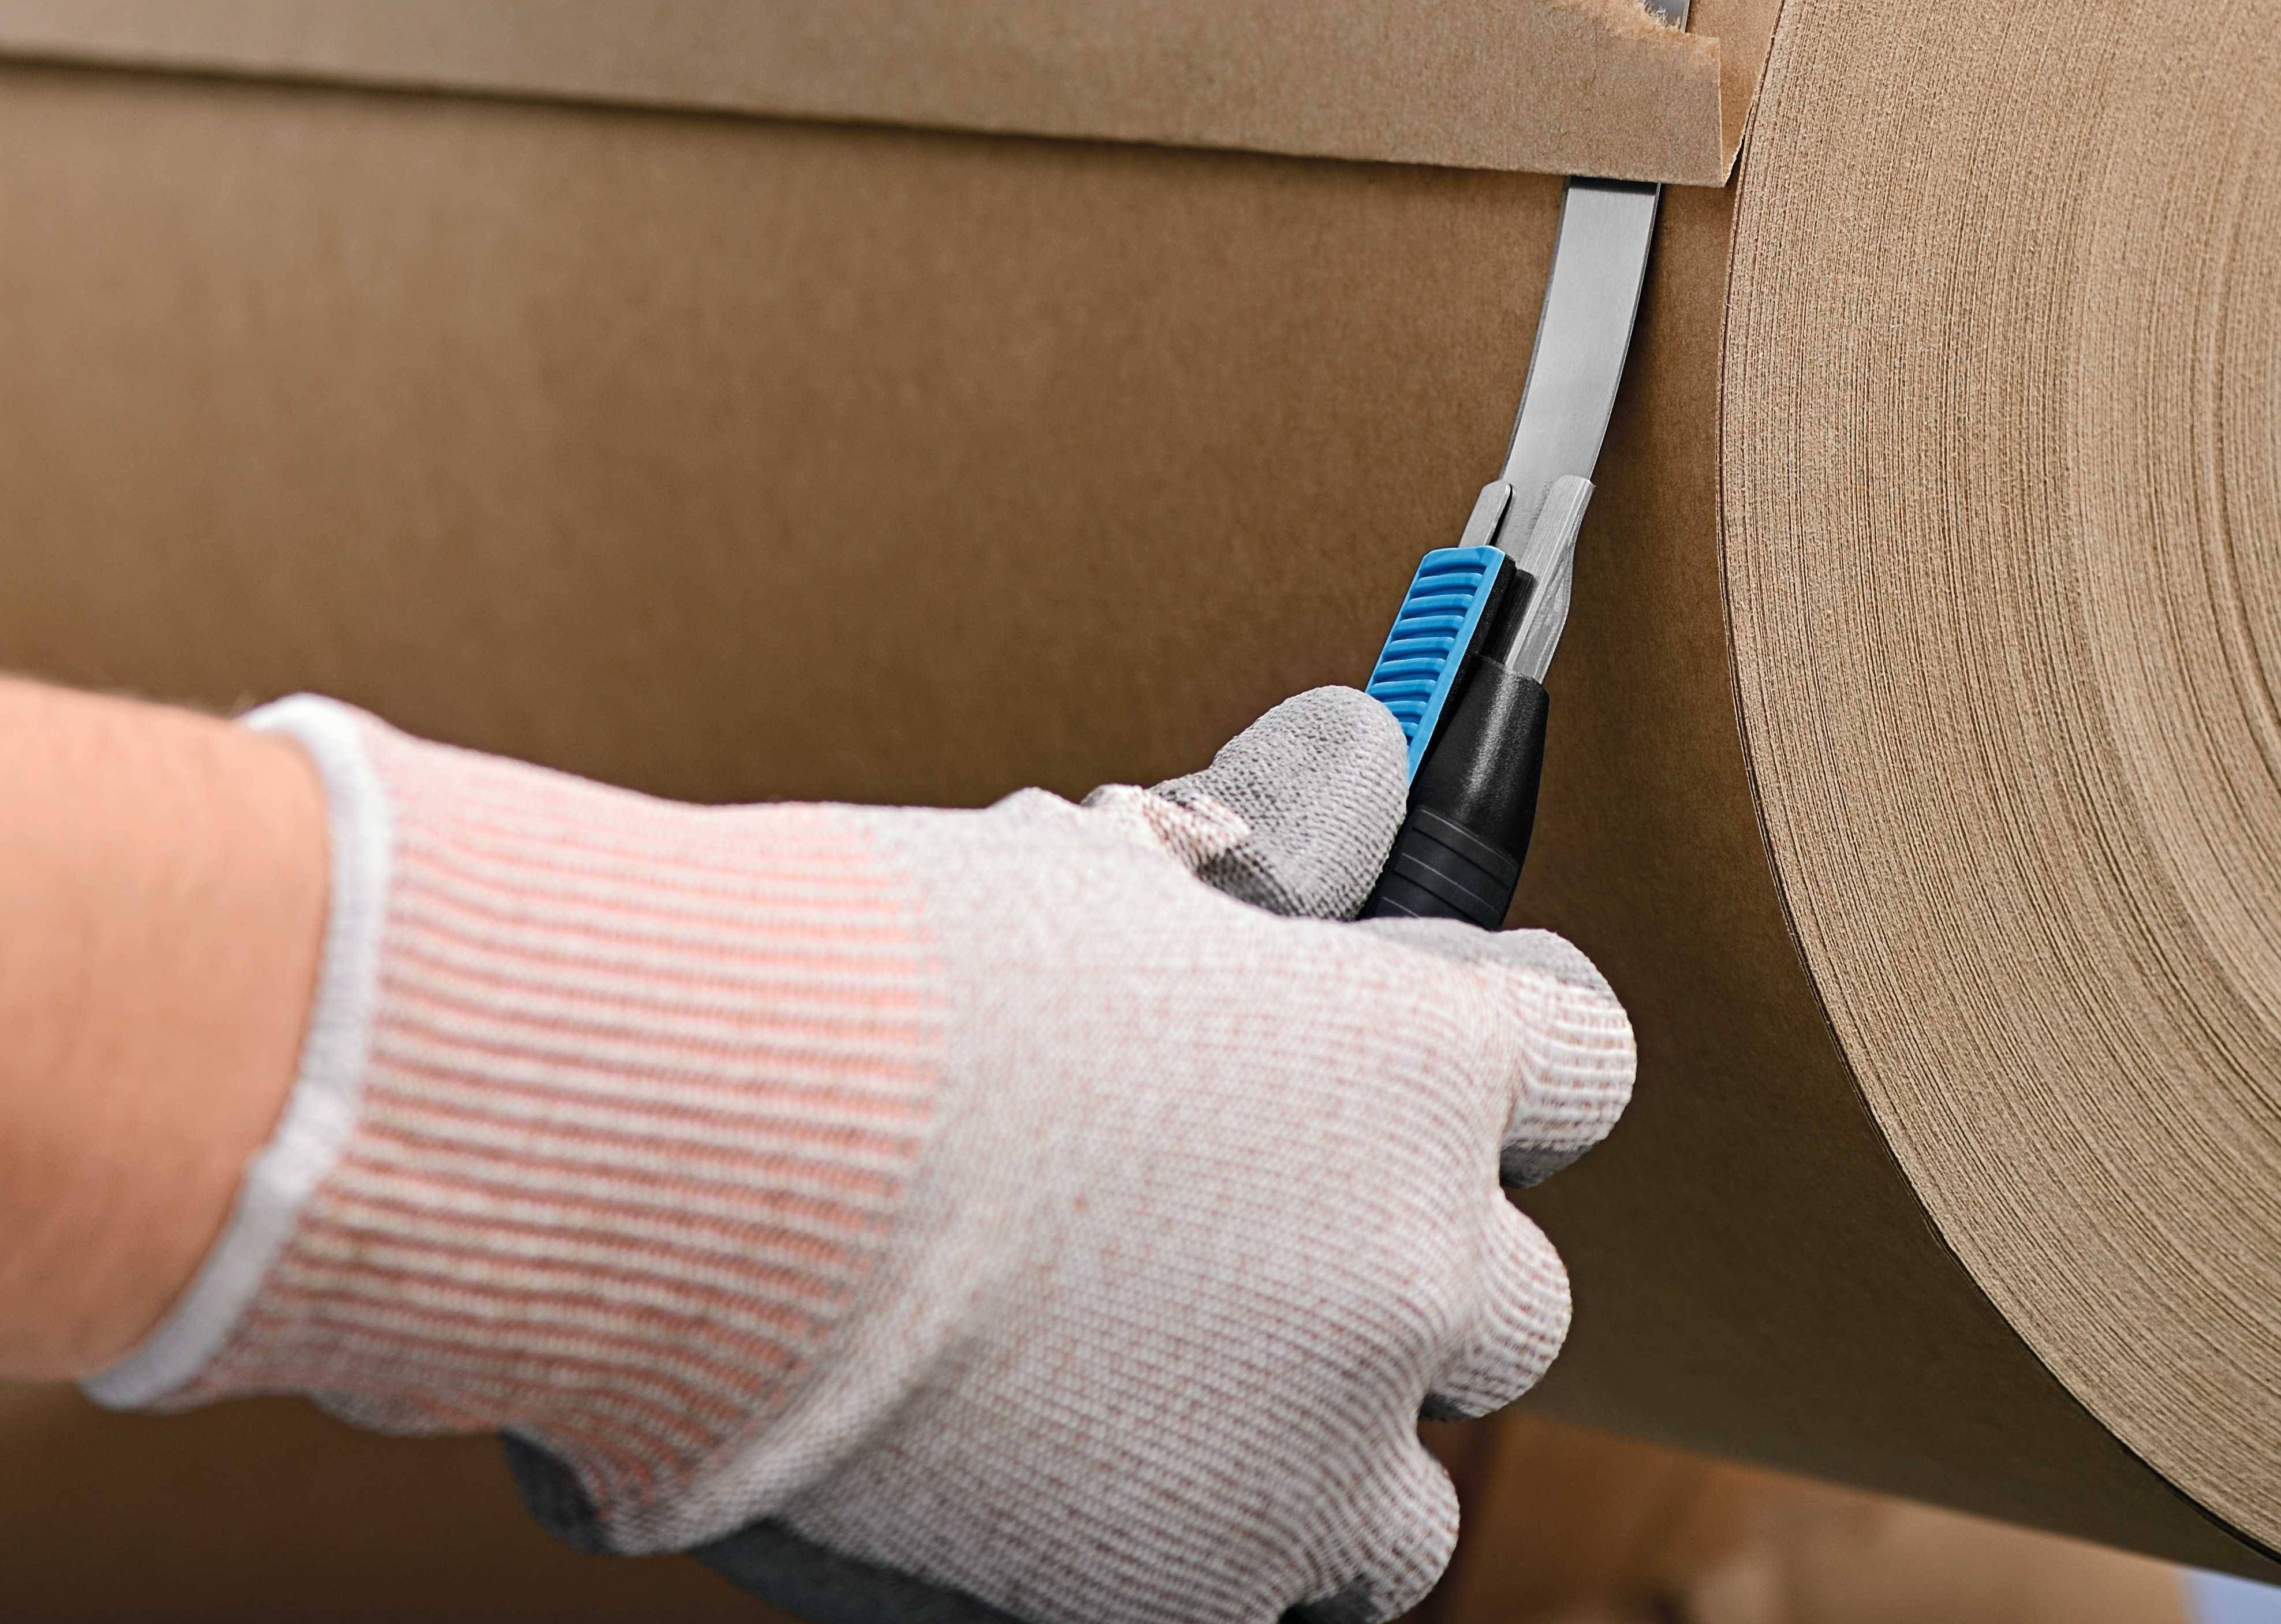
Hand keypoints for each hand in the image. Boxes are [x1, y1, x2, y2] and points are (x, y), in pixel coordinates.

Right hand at [90, 690, 1634, 1623]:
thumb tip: (1364, 741)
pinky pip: (1272, 1583)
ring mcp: (1316, 1444)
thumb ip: (1252, 838)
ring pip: (1414, 1488)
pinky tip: (1080, 1449)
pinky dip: (1203, 1534)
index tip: (1421, 1046)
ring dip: (1329, 1431)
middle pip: (1510, 1291)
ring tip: (1174, 1369)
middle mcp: (1411, 1264)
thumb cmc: (880, 981)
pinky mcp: (1199, 1581)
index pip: (1574, 1061)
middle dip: (1396, 1251)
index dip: (1485, 1044)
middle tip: (1244, 1214)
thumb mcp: (1084, 869)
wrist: (706, 1167)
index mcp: (1412, 1066)